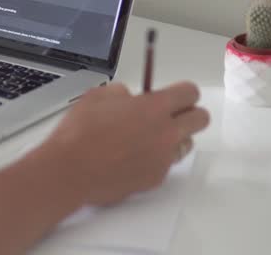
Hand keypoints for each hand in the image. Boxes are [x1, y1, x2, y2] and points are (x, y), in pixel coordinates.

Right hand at [41, 82, 208, 205]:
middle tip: (168, 115)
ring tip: (147, 138)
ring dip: (174, 137)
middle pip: (201, 119)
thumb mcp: (97, 96)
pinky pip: (166, 164)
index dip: (181, 92)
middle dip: (188, 113)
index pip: (190, 93)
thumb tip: (130, 99)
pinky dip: (155, 158)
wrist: (70, 170)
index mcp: (154, 107)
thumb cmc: (80, 132)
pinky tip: (132, 157)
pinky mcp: (156, 178)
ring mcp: (163, 158)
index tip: (172, 95)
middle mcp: (166, 133)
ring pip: (187, 143)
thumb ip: (122, 93)